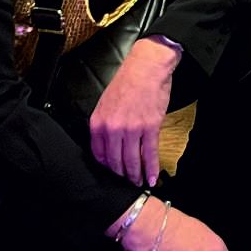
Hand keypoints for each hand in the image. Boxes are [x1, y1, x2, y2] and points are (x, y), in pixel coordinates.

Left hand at [89, 37, 178, 186]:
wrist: (147, 66)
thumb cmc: (127, 81)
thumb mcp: (105, 102)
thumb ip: (104, 124)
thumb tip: (109, 144)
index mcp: (98, 123)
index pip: (99, 155)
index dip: (106, 168)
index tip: (112, 174)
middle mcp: (113, 129)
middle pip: (115, 162)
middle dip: (121, 175)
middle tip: (126, 184)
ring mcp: (132, 129)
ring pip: (132, 161)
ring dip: (136, 175)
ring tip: (139, 184)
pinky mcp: (150, 127)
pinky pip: (150, 153)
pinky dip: (151, 168)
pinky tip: (152, 178)